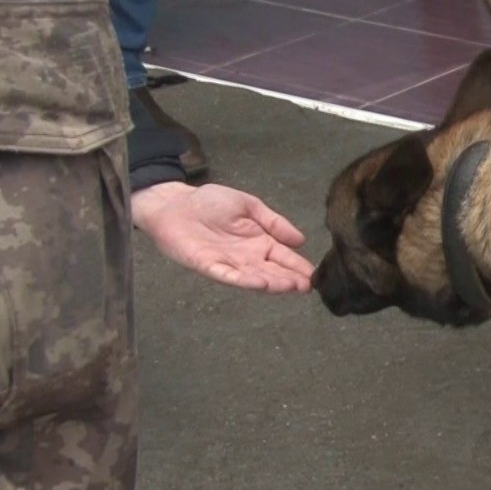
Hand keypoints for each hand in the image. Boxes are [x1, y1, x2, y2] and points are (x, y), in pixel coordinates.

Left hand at [131, 181, 314, 292]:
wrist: (176, 203)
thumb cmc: (209, 202)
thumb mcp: (249, 205)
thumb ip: (274, 222)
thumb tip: (301, 240)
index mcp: (259, 242)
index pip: (283, 257)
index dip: (298, 266)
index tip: (314, 274)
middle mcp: (246, 257)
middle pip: (272, 271)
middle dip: (290, 279)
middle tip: (307, 286)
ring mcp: (228, 263)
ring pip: (254, 277)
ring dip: (272, 283)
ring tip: (290, 286)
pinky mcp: (209, 266)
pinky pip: (228, 276)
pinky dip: (244, 281)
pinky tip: (260, 283)